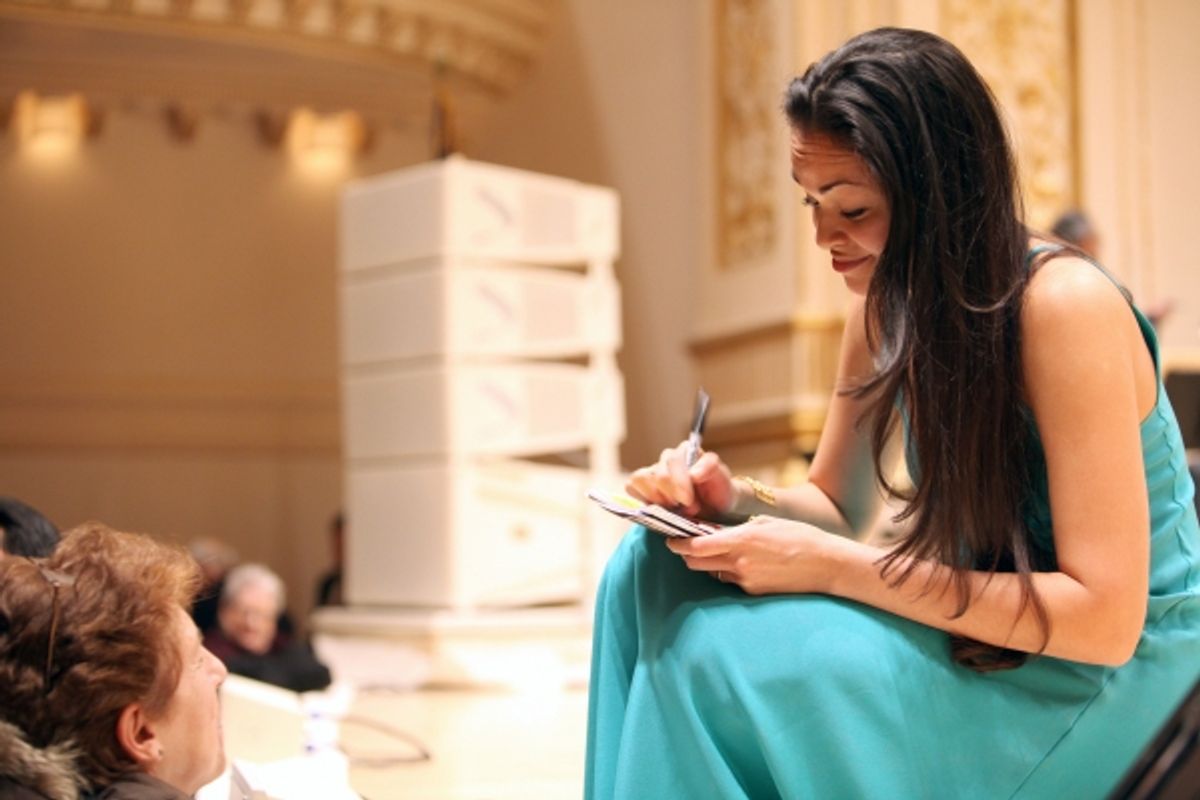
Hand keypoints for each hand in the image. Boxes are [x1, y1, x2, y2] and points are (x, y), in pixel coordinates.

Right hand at [625, 442, 736, 518]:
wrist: (715, 507)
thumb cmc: (717, 490)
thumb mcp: (722, 477)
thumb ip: (709, 467)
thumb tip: (692, 473)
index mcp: (685, 451)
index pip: (672, 461)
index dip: (678, 483)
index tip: (688, 501)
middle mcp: (667, 459)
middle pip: (657, 474)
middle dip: (671, 496)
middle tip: (688, 509)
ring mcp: (653, 472)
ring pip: (640, 479)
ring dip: (656, 499)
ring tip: (674, 509)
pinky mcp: (642, 487)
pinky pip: (631, 486)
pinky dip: (642, 499)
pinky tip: (659, 508)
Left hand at [663, 515, 847, 595]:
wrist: (827, 565)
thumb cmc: (799, 537)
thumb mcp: (765, 524)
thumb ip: (737, 529)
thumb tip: (713, 531)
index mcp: (741, 540)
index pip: (696, 546)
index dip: (678, 543)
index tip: (671, 539)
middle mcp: (739, 563)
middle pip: (696, 563)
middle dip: (687, 555)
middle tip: (687, 546)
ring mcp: (746, 581)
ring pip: (713, 573)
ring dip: (710, 565)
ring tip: (720, 553)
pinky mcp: (754, 593)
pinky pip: (731, 582)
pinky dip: (730, 573)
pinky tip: (744, 565)